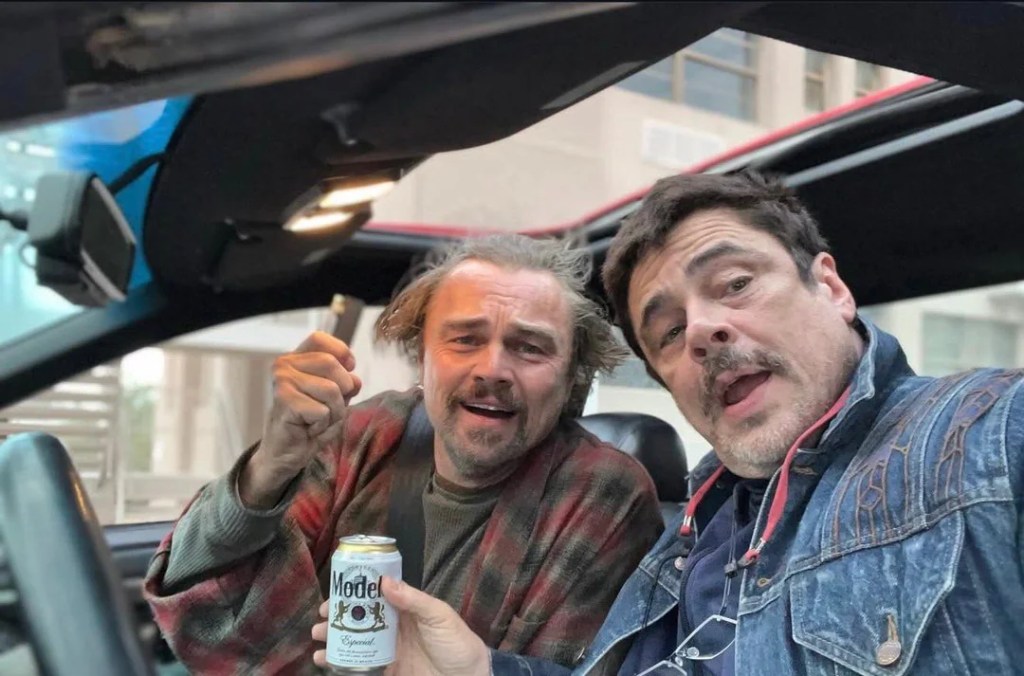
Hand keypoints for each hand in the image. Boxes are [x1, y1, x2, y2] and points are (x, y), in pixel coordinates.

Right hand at [239, 331, 361, 508]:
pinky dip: (323, 425)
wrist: (285, 453)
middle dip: (342, 392)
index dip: (340, 353)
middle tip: (328, 409)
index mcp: (295, 358)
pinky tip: (308, 429)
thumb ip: (345, 382)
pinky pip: (323, 411)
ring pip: (331, 390)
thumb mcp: (335, 397)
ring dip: (334, 412)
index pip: (319, 339)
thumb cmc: (309, 422)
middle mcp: (284, 364)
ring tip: (318, 421)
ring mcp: (282, 381)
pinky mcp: (284, 401)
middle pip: (332, 364)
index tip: (347, 370)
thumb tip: (354, 379)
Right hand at [312, 577, 489, 675]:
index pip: (375, 596)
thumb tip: (385, 581)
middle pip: (359, 617)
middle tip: (320, 619)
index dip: (353, 593)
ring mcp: (388, 649)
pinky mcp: (386, 670)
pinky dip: (341, 662)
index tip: (334, 594)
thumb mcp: (439, 616)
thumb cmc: (458, 643)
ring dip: (334, 638)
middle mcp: (393, 627)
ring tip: (317, 639)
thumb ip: (414, 599)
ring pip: (355, 640)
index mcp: (405, 608)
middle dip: (337, 617)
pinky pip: (359, 665)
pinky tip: (326, 660)